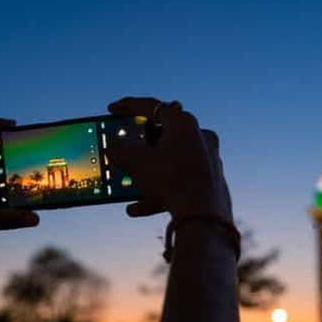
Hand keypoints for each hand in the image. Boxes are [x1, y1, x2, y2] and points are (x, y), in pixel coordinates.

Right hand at [106, 97, 231, 220]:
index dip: (127, 106)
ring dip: (146, 173)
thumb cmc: (172, 179)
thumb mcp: (136, 162)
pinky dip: (158, 192)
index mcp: (184, 123)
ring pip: (169, 162)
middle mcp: (200, 137)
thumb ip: (120, 151)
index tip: (112, 110)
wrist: (202, 215)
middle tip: (125, 147)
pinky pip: (179, 182)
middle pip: (163, 135)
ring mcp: (207, 160)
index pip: (151, 106)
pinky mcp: (210, 182)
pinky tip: (137, 208)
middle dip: (140, 145)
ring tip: (126, 185)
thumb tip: (111, 149)